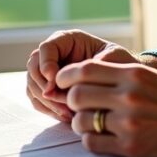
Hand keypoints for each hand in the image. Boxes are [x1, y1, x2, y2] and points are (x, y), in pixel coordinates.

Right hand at [25, 29, 140, 121]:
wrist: (124, 80)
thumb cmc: (120, 63)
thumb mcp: (114, 57)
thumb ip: (94, 64)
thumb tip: (70, 80)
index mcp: (68, 40)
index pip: (46, 48)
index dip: (46, 64)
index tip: (55, 80)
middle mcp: (54, 55)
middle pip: (33, 67)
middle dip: (44, 86)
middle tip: (61, 101)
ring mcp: (48, 73)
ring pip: (33, 86)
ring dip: (47, 101)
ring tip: (68, 112)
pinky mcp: (49, 90)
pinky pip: (38, 100)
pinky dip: (49, 110)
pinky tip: (67, 116)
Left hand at [56, 60, 156, 156]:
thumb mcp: (152, 77)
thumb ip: (120, 75)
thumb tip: (83, 75)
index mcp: (134, 74)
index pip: (85, 70)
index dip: (67, 76)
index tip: (62, 82)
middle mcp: (129, 96)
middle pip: (77, 95)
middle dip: (71, 101)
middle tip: (79, 106)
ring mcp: (129, 123)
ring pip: (81, 122)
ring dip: (81, 123)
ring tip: (92, 124)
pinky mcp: (131, 147)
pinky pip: (93, 144)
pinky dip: (92, 141)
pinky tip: (103, 138)